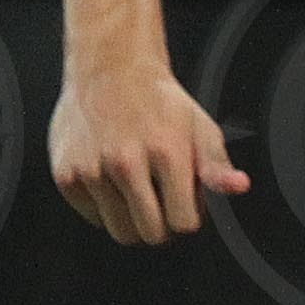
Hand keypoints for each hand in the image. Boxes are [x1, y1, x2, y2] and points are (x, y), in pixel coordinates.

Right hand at [49, 60, 249, 243]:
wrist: (110, 69)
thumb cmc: (159, 102)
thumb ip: (217, 165)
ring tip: (136, 188)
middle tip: (160, 200)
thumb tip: (238, 187)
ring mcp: (92, 170)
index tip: (183, 203)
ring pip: (120, 232)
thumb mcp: (200, 127)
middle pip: (151, 235)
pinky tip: (112, 180)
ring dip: (132, 219)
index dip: (188, 217)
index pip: (183, 224)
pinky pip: (92, 218)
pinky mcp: (66, 175)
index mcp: (165, 152)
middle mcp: (125, 161)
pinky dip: (104, 208)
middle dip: (161, 225)